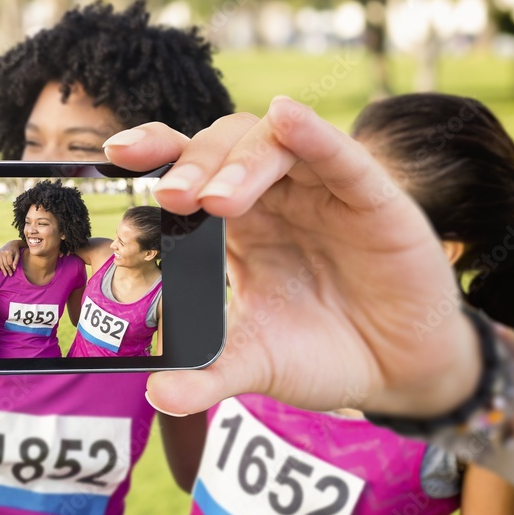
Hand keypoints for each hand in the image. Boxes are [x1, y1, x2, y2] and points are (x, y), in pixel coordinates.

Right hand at [0, 240, 20, 275]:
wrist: (11, 243)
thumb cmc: (16, 250)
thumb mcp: (18, 255)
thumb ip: (16, 261)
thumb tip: (14, 268)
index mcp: (8, 252)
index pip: (9, 263)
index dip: (11, 268)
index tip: (13, 271)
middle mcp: (3, 252)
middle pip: (5, 264)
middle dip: (8, 270)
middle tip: (10, 275)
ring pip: (1, 263)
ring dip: (3, 270)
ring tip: (5, 274)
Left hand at [104, 97, 479, 417]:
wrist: (399, 371)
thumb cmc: (323, 352)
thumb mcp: (257, 364)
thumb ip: (208, 376)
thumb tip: (156, 394)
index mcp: (236, 226)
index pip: (189, 172)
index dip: (156, 154)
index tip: (115, 154)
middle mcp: (273, 197)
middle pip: (223, 148)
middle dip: (192, 165)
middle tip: (170, 199)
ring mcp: (321, 192)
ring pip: (273, 144)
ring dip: (240, 162)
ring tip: (215, 199)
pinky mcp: (371, 198)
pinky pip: (340, 156)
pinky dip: (314, 135)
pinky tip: (289, 120)